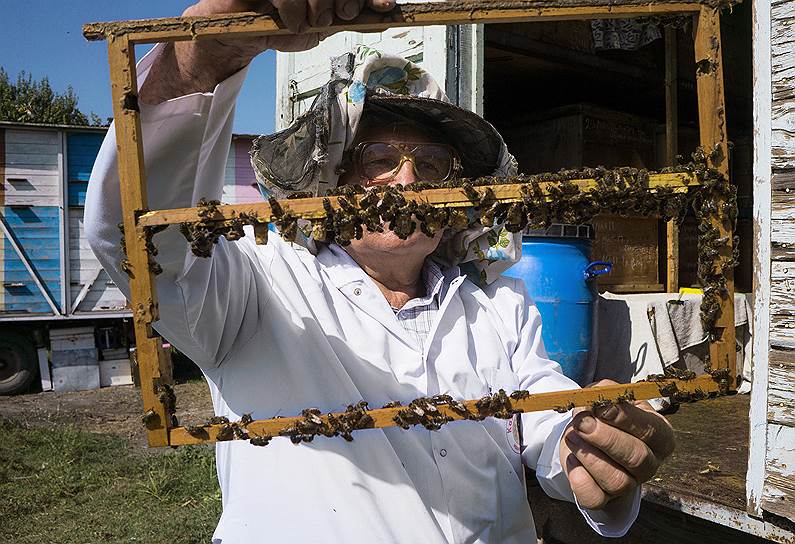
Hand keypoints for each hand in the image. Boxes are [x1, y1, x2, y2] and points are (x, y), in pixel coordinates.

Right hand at [141, 0, 395, 102]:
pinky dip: (293, 11)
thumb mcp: (319, 27)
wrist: (236, 37)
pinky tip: (288, 22)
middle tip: (339, 15)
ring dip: (319, 9)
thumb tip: (384, 13)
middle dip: (347, 0)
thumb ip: (348, 18)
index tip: (385, 6)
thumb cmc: (278, 28)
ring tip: (305, 23)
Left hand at [559, 379, 675, 509]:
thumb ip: (604, 393)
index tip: (602, 407)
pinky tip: (572, 458)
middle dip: (606, 439)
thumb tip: (596, 402)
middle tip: (582, 422)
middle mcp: (650, 463)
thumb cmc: (602, 414)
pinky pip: (594, 497)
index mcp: (660, 435)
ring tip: (572, 436)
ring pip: (616, 480)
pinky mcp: (606, 499)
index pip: (652, 430)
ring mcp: (630, 485)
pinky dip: (578, 478)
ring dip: (588, 455)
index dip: (626, 418)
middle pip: (637, 458)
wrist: (584, 436)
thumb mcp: (606, 397)